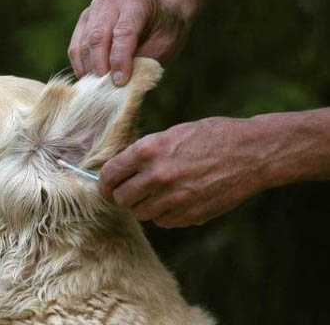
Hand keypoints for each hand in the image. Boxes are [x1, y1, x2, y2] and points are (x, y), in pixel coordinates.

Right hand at [68, 0, 189, 84]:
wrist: (159, 14)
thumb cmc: (164, 32)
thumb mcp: (164, 46)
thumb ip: (143, 61)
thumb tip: (118, 84)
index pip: (123, 32)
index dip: (120, 60)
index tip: (119, 82)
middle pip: (98, 36)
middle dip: (100, 66)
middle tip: (103, 88)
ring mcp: (95, 6)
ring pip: (83, 42)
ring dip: (88, 68)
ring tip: (96, 87)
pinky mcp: (84, 19)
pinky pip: (75, 45)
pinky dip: (80, 65)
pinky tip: (88, 79)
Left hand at [99, 117, 271, 227]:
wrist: (252, 153)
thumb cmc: (212, 136)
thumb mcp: (172, 134)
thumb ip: (144, 152)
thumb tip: (121, 169)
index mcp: (148, 151)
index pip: (109, 175)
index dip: (104, 183)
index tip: (107, 185)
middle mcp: (157, 176)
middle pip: (121, 199)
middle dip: (122, 195)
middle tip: (129, 191)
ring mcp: (174, 198)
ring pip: (140, 213)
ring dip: (143, 205)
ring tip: (157, 193)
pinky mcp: (190, 215)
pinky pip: (162, 222)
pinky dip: (164, 214)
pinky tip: (175, 200)